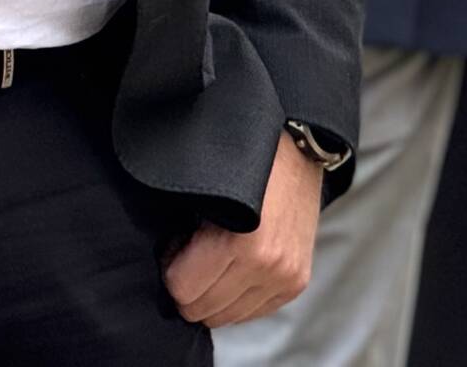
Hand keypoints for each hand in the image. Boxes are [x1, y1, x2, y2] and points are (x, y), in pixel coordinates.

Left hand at [165, 134, 321, 326]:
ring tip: (217, 258)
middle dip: (190, 285)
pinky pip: (254, 312)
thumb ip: (185, 229)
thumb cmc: (247, 163)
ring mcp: (285, 278)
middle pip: (205, 310)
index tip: (177, 246)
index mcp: (242, 244)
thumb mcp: (206, 190)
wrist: (297, 150)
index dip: (171, 267)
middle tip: (193, 253)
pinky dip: (238, 296)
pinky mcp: (297, 282)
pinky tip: (236, 266)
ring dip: (215, 293)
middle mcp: (267, 267)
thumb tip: (168, 261)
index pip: (183, 289)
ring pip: (229, 317)